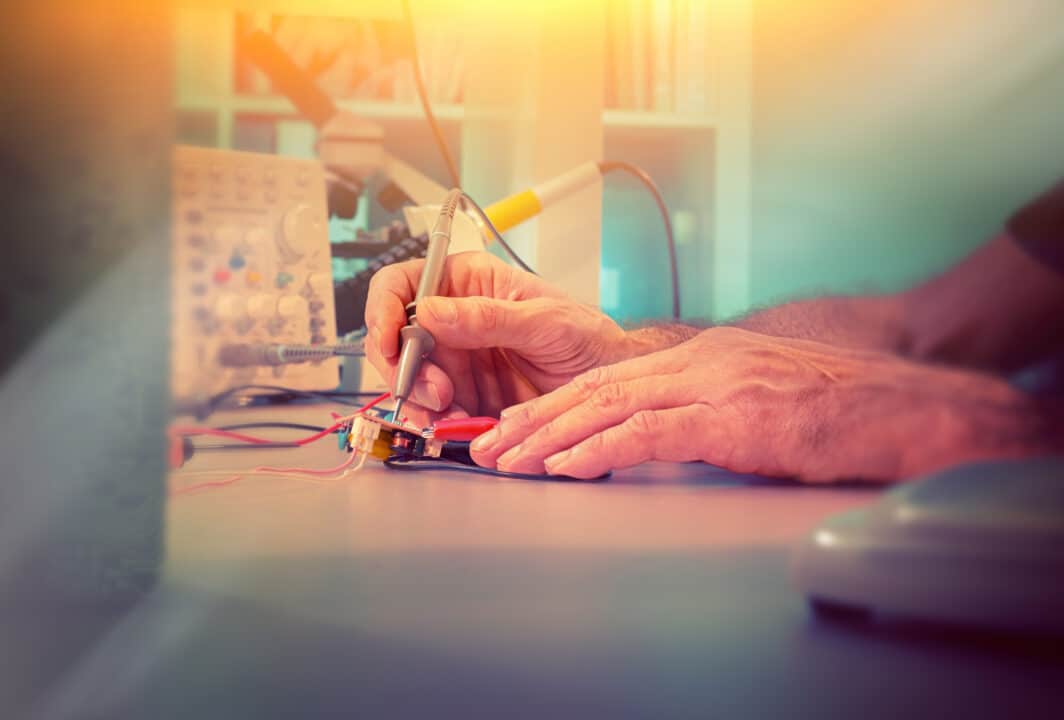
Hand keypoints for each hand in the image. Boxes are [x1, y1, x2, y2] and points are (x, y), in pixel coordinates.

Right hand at [364, 252, 639, 421]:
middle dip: (405, 369)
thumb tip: (431, 311)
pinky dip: (440, 422)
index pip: (402, 285)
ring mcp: (457, 359)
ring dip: (422, 402)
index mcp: (467, 283)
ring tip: (453, 414)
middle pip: (396, 339)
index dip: (384, 310)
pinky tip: (462, 426)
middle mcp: (454, 319)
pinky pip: (434, 410)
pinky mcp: (465, 396)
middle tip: (436, 393)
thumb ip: (488, 317)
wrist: (612, 387)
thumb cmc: (589, 338)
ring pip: (410, 380)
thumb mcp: (544, 322)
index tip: (388, 341)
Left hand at [469, 326, 1049, 481]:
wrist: (910, 408)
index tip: (516, 430)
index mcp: (704, 355)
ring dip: (550, 438)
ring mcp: (717, 385)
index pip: (610, 379)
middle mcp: (701, 361)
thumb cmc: (842, 410)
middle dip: (535, 420)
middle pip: (596, 388)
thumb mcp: (761, 400)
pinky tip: (565, 466)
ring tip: (506, 460)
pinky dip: (599, 450)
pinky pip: (651, 433)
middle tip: (488, 447)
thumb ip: (710, 410)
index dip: (555, 406)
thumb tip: (668, 438)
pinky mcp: (736, 418)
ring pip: (610, 407)